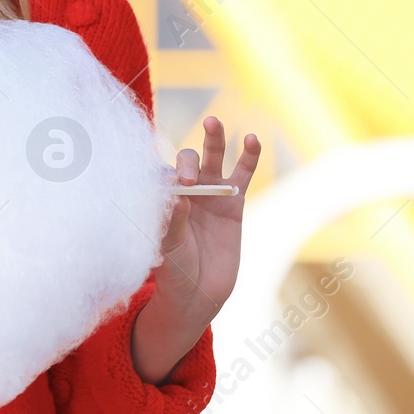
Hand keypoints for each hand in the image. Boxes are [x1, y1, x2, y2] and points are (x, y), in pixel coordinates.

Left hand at [131, 115, 259, 382]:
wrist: (198, 292)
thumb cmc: (174, 267)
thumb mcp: (168, 246)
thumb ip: (173, 221)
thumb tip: (178, 194)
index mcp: (162, 195)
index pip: (161, 171)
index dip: (164, 176)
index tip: (167, 191)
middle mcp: (184, 189)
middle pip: (185, 160)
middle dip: (185, 163)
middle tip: (187, 179)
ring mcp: (210, 192)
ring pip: (212, 157)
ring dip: (213, 138)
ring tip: (211, 121)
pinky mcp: (234, 201)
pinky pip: (242, 173)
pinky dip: (248, 156)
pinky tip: (252, 140)